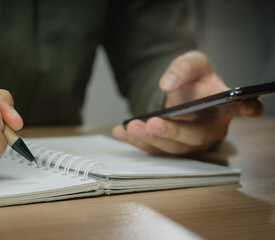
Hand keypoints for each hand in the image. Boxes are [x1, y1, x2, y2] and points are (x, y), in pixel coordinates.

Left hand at [113, 51, 262, 154]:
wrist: (176, 92)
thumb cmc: (192, 80)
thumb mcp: (191, 63)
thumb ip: (183, 68)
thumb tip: (168, 83)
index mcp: (224, 108)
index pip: (244, 108)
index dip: (248, 109)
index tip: (246, 107)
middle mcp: (209, 130)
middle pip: (195, 136)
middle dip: (172, 132)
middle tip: (152, 122)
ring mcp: (188, 143)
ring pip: (171, 148)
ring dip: (149, 139)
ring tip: (131, 126)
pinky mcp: (169, 148)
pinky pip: (152, 148)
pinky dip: (134, 141)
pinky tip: (119, 132)